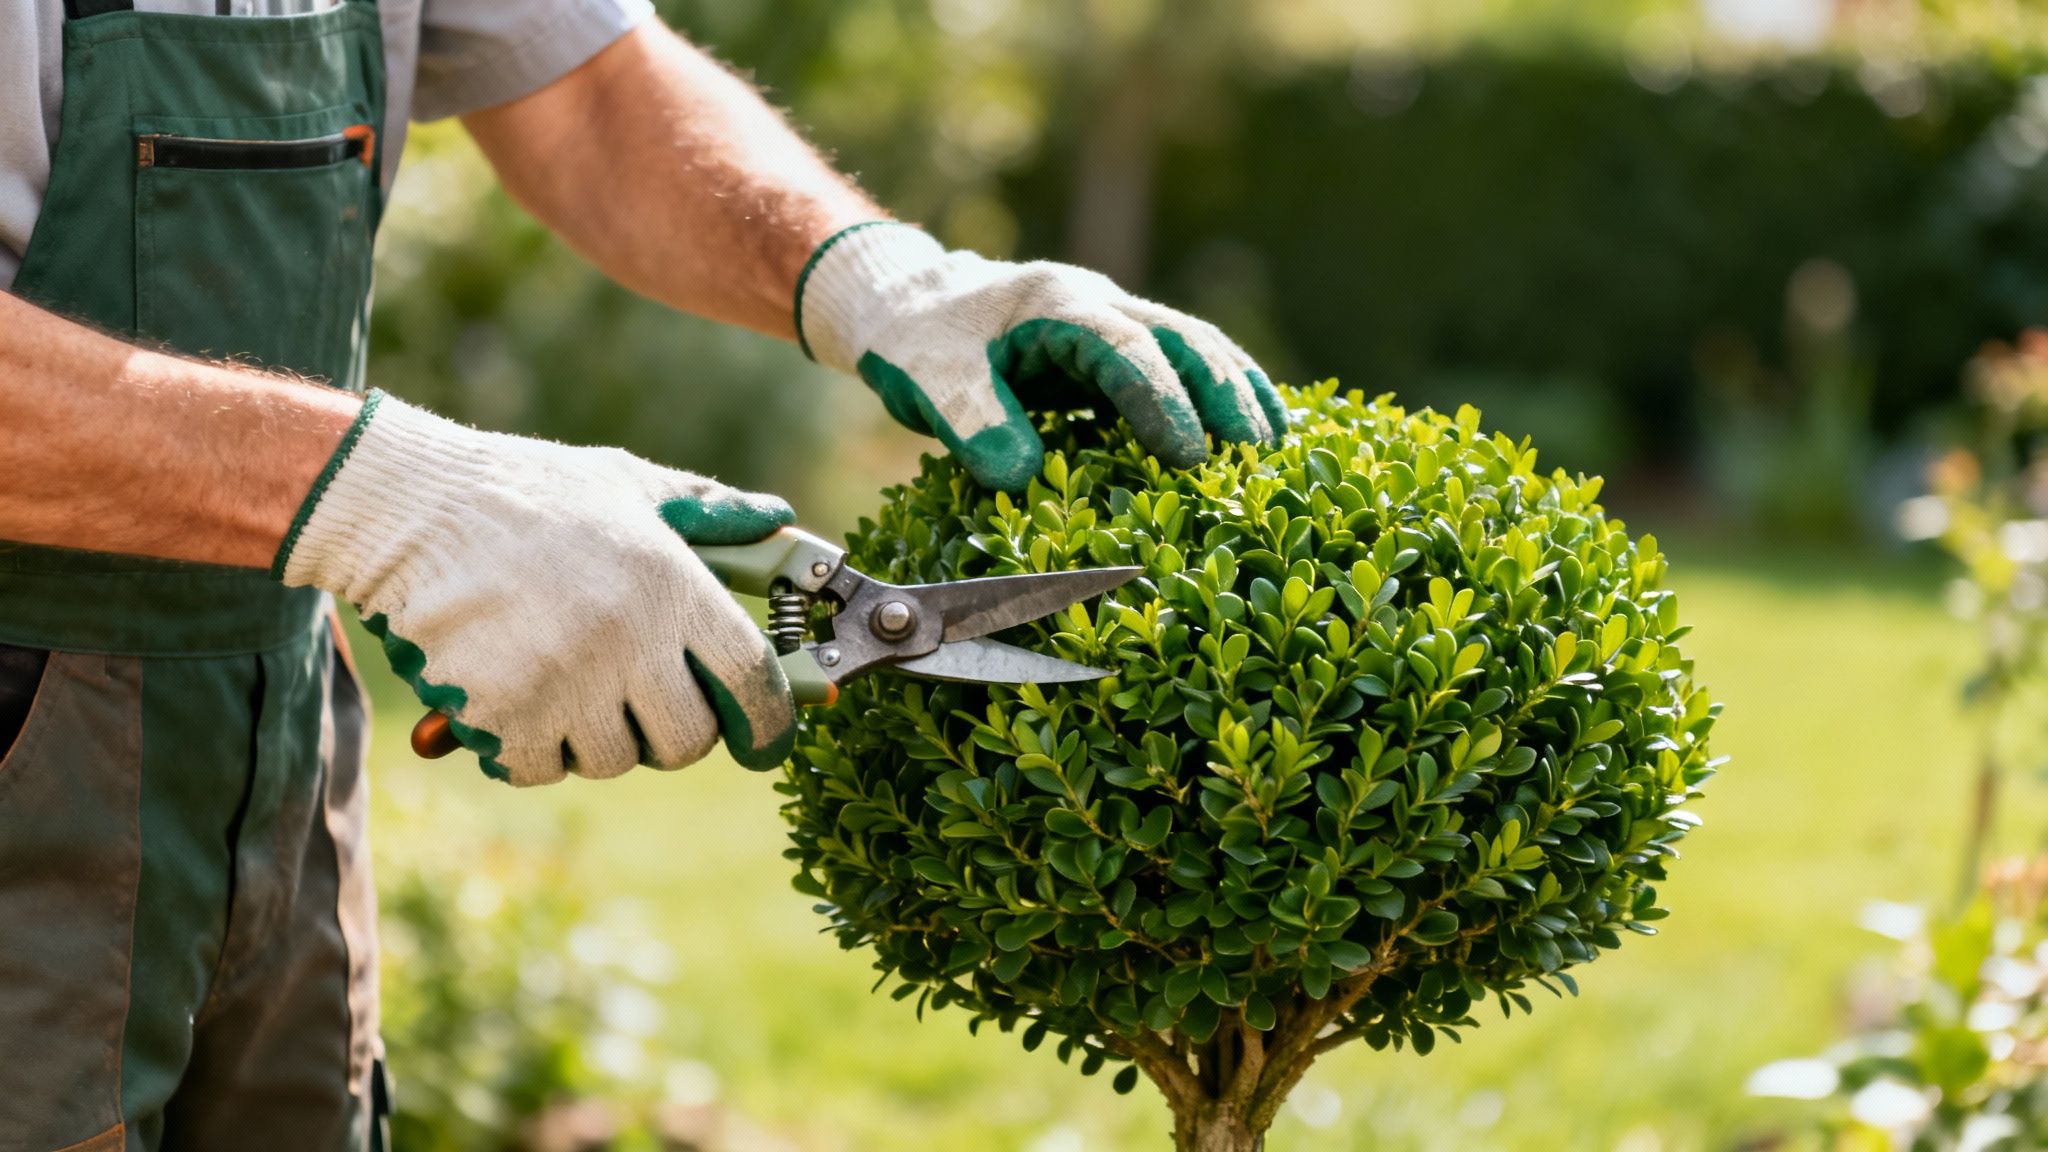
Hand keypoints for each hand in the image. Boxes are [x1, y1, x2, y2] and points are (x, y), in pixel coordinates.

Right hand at [275, 392, 796, 785]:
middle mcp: (627, 641)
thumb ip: (709, 512)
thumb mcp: (628, 484)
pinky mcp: (501, 715)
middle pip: (686, 741)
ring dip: (596, 736)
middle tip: (643, 705)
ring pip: (611, 760)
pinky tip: (517, 701)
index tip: (767, 742)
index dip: (770, 723)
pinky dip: (530, 750)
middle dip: (673, 733)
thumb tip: (776, 519)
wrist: (409, 506)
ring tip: (567, 682)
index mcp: (671, 585)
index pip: (751, 681)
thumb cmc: (526, 491)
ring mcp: (563, 683)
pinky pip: (538, 768)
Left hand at [796, 223, 1287, 490]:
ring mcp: (1111, 321)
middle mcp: (1095, 302)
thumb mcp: (927, 379)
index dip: (1158, 399)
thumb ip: (972, 420)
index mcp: (1054, 302)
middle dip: (1223, 390)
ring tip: (1274, 444)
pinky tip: (1252, 430)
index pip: (1122, 348)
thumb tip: (1021, 475)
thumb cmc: (917, 341)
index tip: (1185, 453)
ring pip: (1192, 345)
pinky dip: (1218, 392)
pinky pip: (1178, 364)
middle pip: (1180, 337)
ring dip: (1235, 389)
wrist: (906, 304)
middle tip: (1258, 450)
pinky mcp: (1113, 350)